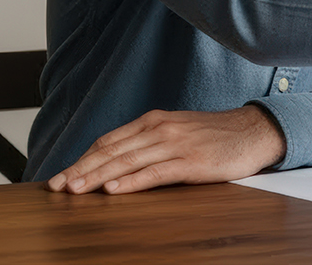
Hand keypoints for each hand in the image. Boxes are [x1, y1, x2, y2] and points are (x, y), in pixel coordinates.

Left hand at [45, 106, 285, 194]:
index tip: (61, 176)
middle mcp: (160, 129)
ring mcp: (175, 145)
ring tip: (75, 190)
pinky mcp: (191, 162)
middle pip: (111, 151)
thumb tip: (117, 163)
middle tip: (56, 187)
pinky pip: (154, 173)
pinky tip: (114, 190)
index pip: (108, 141)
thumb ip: (149, 142)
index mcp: (154, 121)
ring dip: (96, 177)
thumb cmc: (216, 136)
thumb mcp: (178, 131)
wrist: (255, 131)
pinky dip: (131, 182)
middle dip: (80, 170)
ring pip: (126, 162)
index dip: (82, 159)